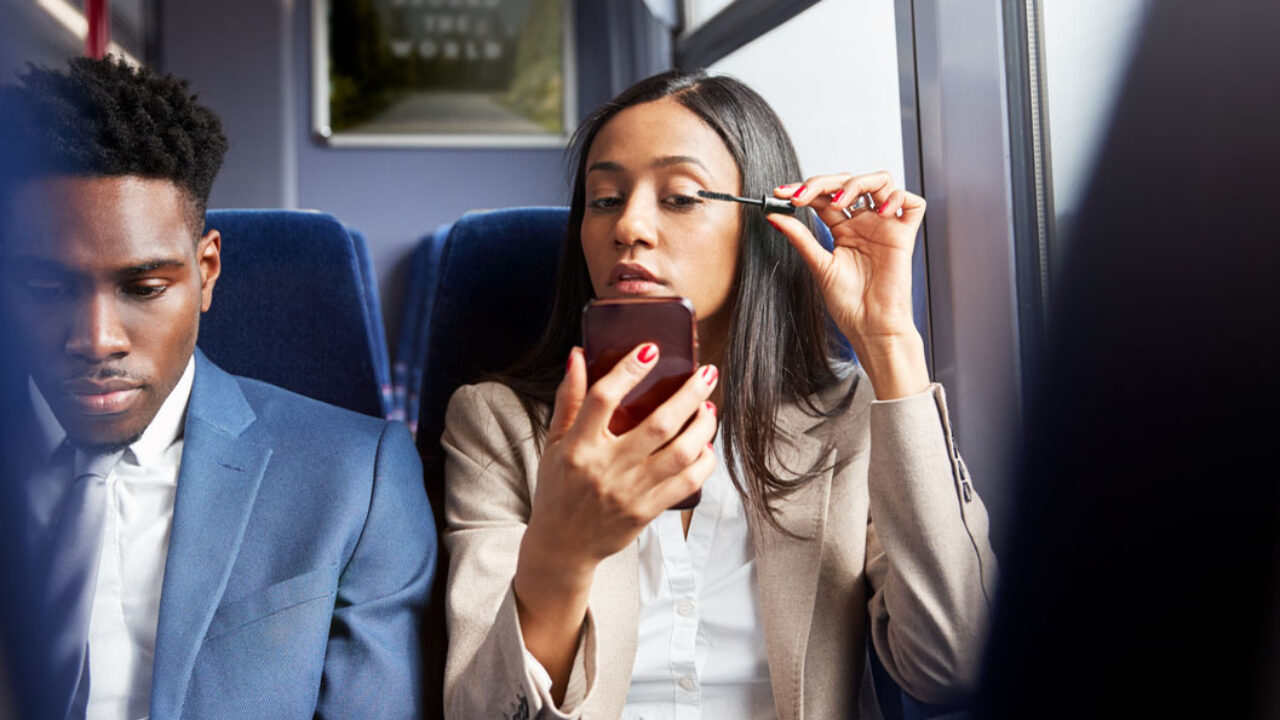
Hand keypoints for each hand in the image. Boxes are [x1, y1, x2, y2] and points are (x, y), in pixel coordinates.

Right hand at [513, 344, 717, 698]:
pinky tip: (706, 444)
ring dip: (703, 426)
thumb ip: (569, 400)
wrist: (562, 545)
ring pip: (680, 453)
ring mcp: (629, 492)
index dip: (629, 370)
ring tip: (710, 406)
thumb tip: (578, 355)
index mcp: (577, 447)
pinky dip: (704, 460)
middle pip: (658, 424)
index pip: (603, 399)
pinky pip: (687, 482)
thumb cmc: (558, 488)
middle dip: (689, 394)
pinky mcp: (647, 511)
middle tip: (707, 373)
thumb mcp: (553, 443)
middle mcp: (605, 468)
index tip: (651, 350)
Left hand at [767, 171, 929, 397]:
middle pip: (849, 182)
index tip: (781, 194)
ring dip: (857, 183)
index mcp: (842, 229)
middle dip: (824, 182)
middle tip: (803, 196)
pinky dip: (897, 198)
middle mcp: (864, 223)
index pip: (824, 197)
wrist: (869, 326)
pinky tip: (880, 211)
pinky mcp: (904, 235)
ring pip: (880, 181)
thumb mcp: (818, 265)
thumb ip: (799, 237)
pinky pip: (912, 203)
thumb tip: (773, 216)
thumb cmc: (848, 303)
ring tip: (839, 202)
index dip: (804, 190)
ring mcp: (884, 226)